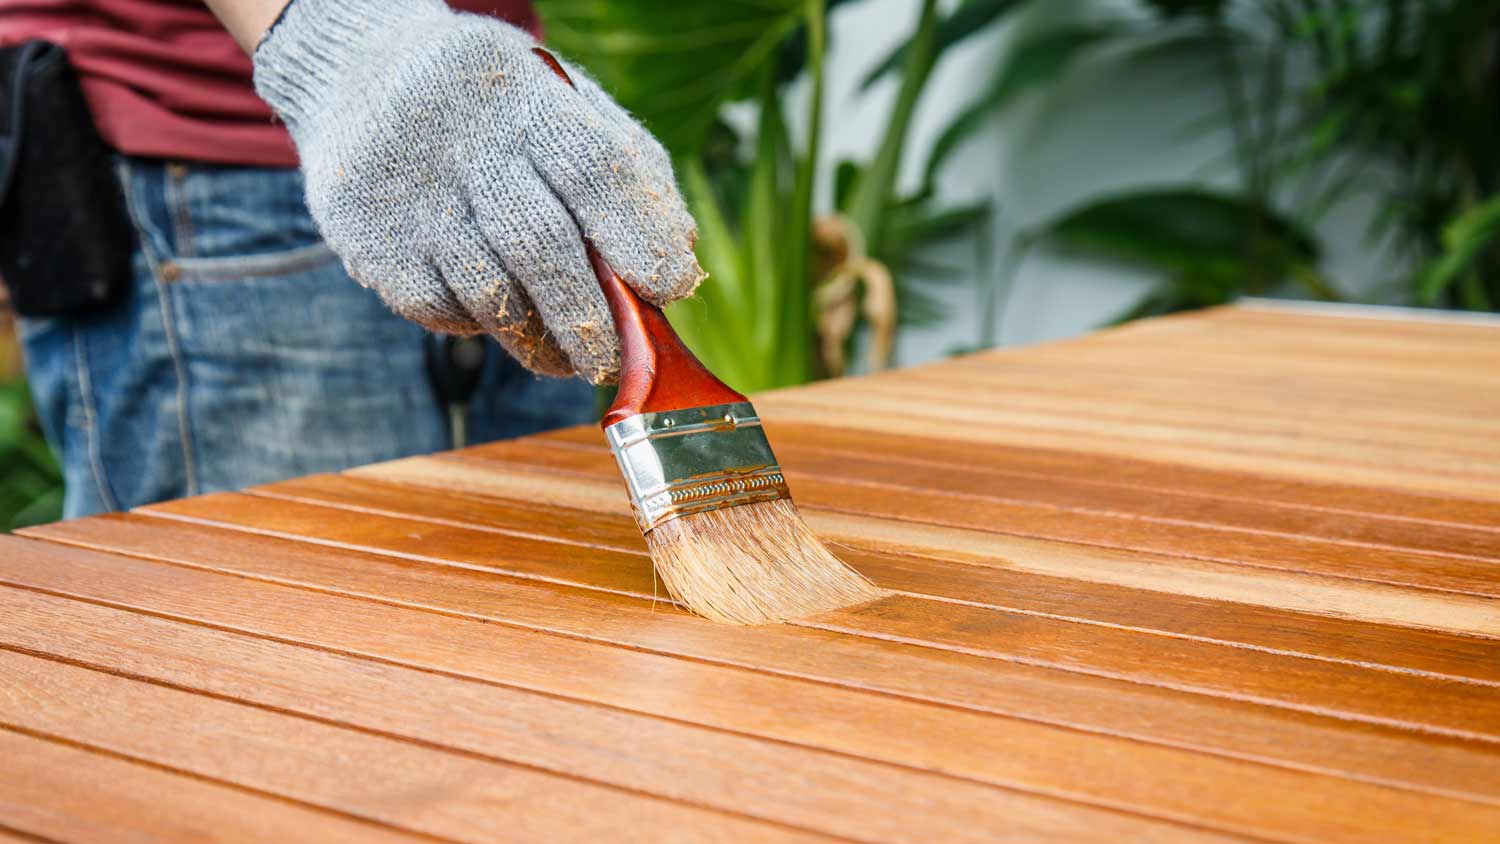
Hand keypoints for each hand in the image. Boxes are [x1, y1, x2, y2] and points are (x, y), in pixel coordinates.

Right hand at [252, 0, 702, 382]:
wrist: (364, 74)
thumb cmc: (499, 109)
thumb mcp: (565, 104)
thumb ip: (629, 172)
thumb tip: (682, 261)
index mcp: (525, 96)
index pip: (592, 169)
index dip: (637, 234)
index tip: (669, 288)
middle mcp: (462, 140)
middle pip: (539, 244)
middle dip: (588, 318)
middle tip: (613, 361)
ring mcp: (409, 192)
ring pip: (488, 290)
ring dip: (539, 341)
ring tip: (569, 361)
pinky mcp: (367, 238)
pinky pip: (439, 307)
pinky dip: (481, 325)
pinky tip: (499, 317)